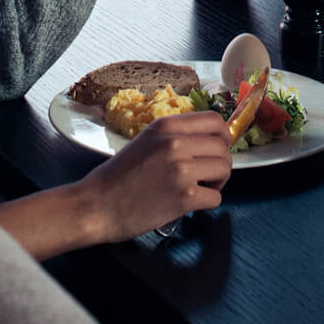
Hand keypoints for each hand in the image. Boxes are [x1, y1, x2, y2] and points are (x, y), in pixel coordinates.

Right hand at [76, 111, 232, 242]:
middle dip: (220, 162)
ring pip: (225, 169)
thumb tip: (208, 140)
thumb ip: (174, 136)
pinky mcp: (184, 197)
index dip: (222, 135)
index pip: (215, 120)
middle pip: (224, 147)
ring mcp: (181, 169)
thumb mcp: (145, 141)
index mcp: (164, 126)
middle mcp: (174, 143)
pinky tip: (188, 202)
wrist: (98, 203)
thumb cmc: (119, 176)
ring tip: (197, 187)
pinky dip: (207, 202)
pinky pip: (216, 197)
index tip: (216, 147)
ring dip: (217, 182)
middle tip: (205, 174)